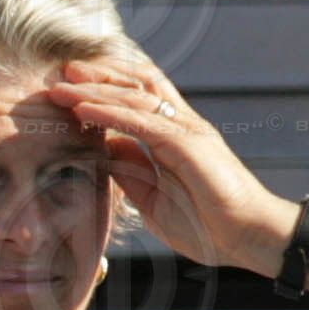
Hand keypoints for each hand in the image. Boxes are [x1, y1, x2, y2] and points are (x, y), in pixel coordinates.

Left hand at [46, 58, 296, 272]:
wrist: (247, 238)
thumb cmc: (207, 224)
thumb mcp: (152, 197)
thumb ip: (131, 169)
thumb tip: (104, 147)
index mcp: (174, 136)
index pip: (137, 98)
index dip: (105, 88)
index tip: (70, 86)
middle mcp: (181, 126)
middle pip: (136, 87)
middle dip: (97, 77)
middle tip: (61, 71)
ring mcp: (186, 131)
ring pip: (135, 98)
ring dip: (95, 90)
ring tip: (62, 85)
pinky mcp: (188, 145)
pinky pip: (142, 122)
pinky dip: (110, 113)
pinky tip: (83, 110)